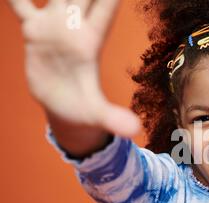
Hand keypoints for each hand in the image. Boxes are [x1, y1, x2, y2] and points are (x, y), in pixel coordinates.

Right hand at [9, 0, 139, 136]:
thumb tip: (134, 130)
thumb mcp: (97, 114)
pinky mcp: (34, 31)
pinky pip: (20, 4)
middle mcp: (74, 26)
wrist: (64, 108)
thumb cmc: (84, 110)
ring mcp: (54, 26)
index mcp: (91, 39)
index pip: (106, 4)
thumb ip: (113, 118)